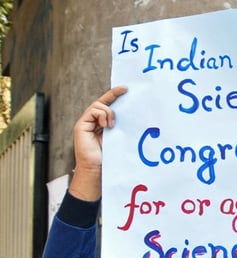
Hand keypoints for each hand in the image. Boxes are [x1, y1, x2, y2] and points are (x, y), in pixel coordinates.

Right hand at [69, 86, 127, 201]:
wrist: (98, 169)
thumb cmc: (110, 156)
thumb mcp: (119, 137)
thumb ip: (121, 126)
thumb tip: (132, 114)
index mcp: (103, 124)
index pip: (109, 106)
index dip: (115, 95)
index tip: (126, 88)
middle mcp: (94, 121)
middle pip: (102, 102)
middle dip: (113, 94)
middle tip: (125, 89)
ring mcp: (87, 123)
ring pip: (98, 105)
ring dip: (108, 112)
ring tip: (112, 125)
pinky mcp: (81, 125)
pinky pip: (92, 111)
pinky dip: (101, 115)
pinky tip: (106, 125)